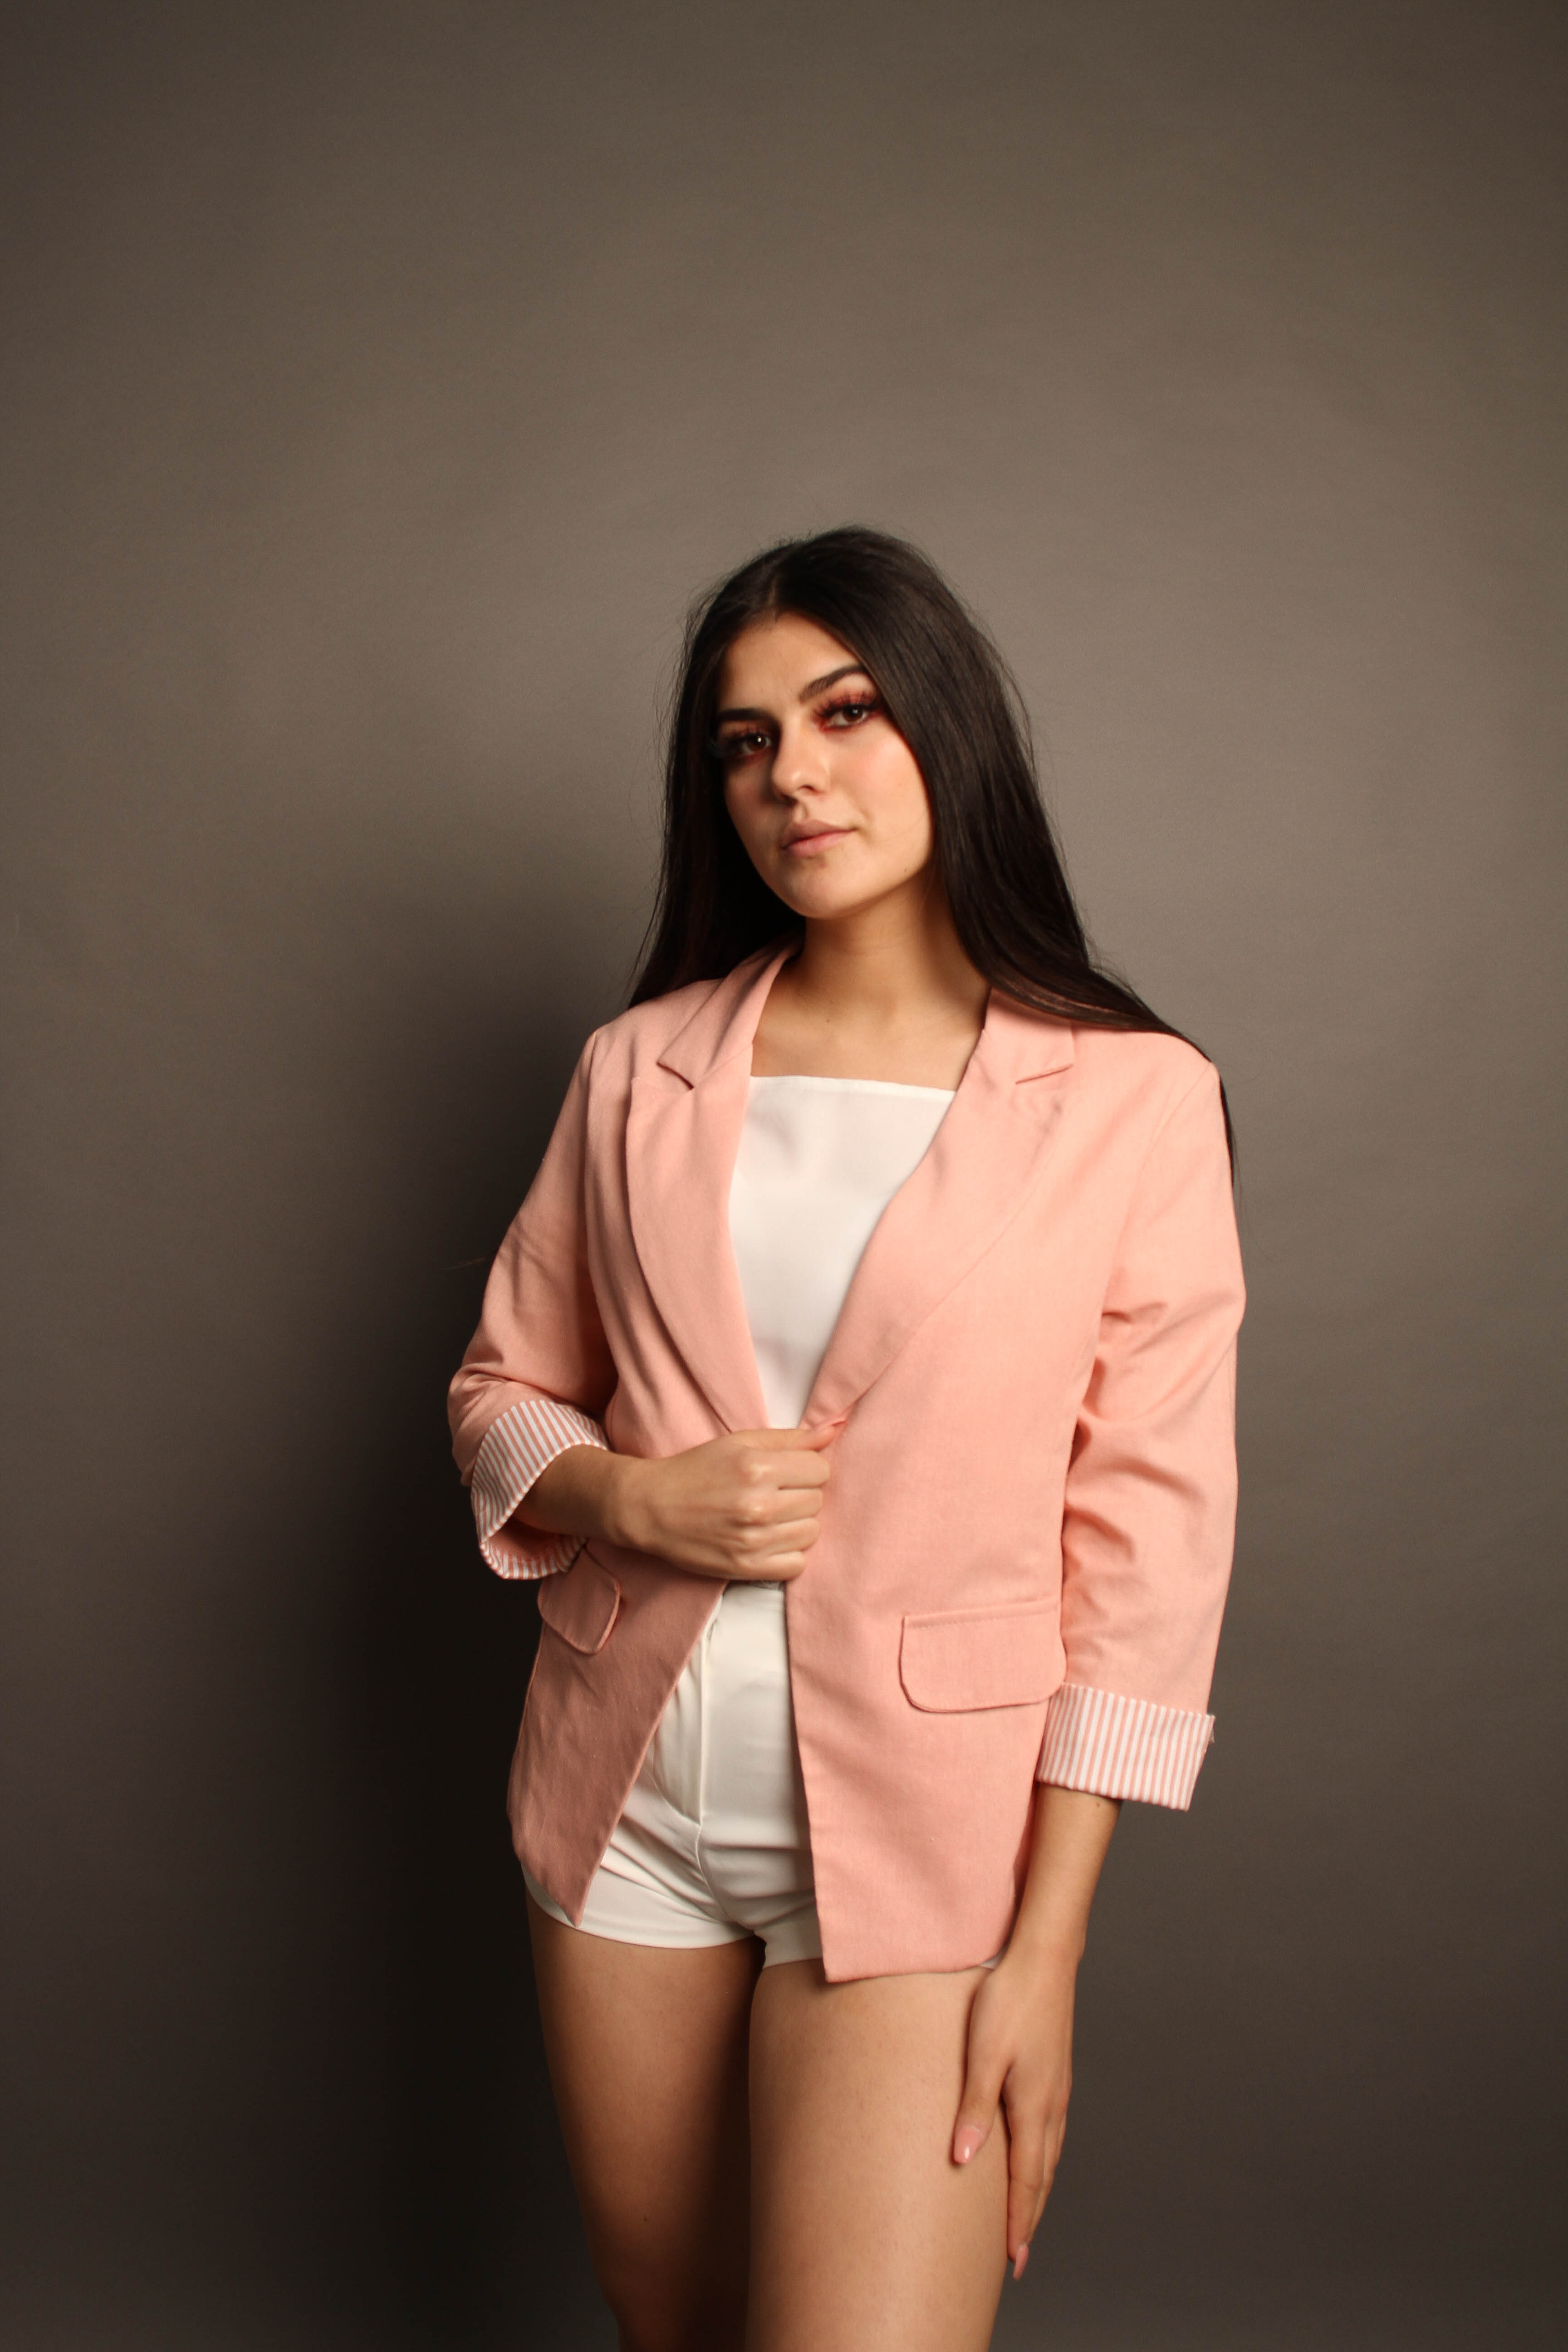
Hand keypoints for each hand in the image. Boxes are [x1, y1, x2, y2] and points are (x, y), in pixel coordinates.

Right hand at [607, 1425, 835, 1581]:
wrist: (650, 1508)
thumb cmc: (696, 1470)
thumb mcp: (739, 1442)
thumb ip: (790, 1438)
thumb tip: (833, 1430)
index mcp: (759, 1467)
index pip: (821, 1470)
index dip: (807, 1470)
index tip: (788, 1472)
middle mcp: (759, 1504)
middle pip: (817, 1501)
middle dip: (800, 1495)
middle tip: (774, 1493)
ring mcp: (754, 1540)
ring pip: (811, 1533)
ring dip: (796, 1524)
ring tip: (770, 1517)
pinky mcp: (746, 1567)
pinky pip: (797, 1564)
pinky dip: (788, 1554)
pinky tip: (768, 1540)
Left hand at [951, 1941, 1076, 2280]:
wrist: (1043, 1959)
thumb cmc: (1008, 2002)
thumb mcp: (983, 2054)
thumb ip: (975, 2109)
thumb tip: (963, 2161)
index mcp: (1034, 2106)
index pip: (1028, 2179)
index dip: (1019, 2221)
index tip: (1012, 2260)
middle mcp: (1051, 2105)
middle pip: (1042, 2176)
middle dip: (1030, 2218)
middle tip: (1019, 2257)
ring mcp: (1058, 2090)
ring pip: (1050, 2155)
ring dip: (1038, 2191)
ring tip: (1026, 2218)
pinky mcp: (1056, 2074)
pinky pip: (1051, 2133)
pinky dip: (1043, 2160)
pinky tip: (1036, 2158)